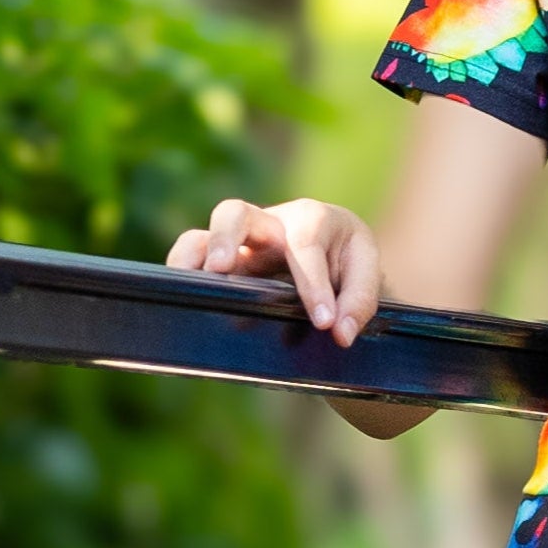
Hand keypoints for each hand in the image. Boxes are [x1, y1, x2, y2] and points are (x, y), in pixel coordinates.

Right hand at [167, 194, 381, 345]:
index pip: (305, 246)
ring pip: (200, 236)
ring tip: (190, 285)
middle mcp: (268, 225)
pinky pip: (192, 262)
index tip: (324, 322)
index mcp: (311, 219)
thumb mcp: (365, 275)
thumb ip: (359, 302)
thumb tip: (340, 334)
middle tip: (220, 269)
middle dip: (223, 237)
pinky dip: (183, 277)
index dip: (314, 285)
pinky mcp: (222, 266)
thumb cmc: (348, 262)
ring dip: (192, 259)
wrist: (335, 261)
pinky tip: (182, 301)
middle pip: (234, 213)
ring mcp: (239, 246)